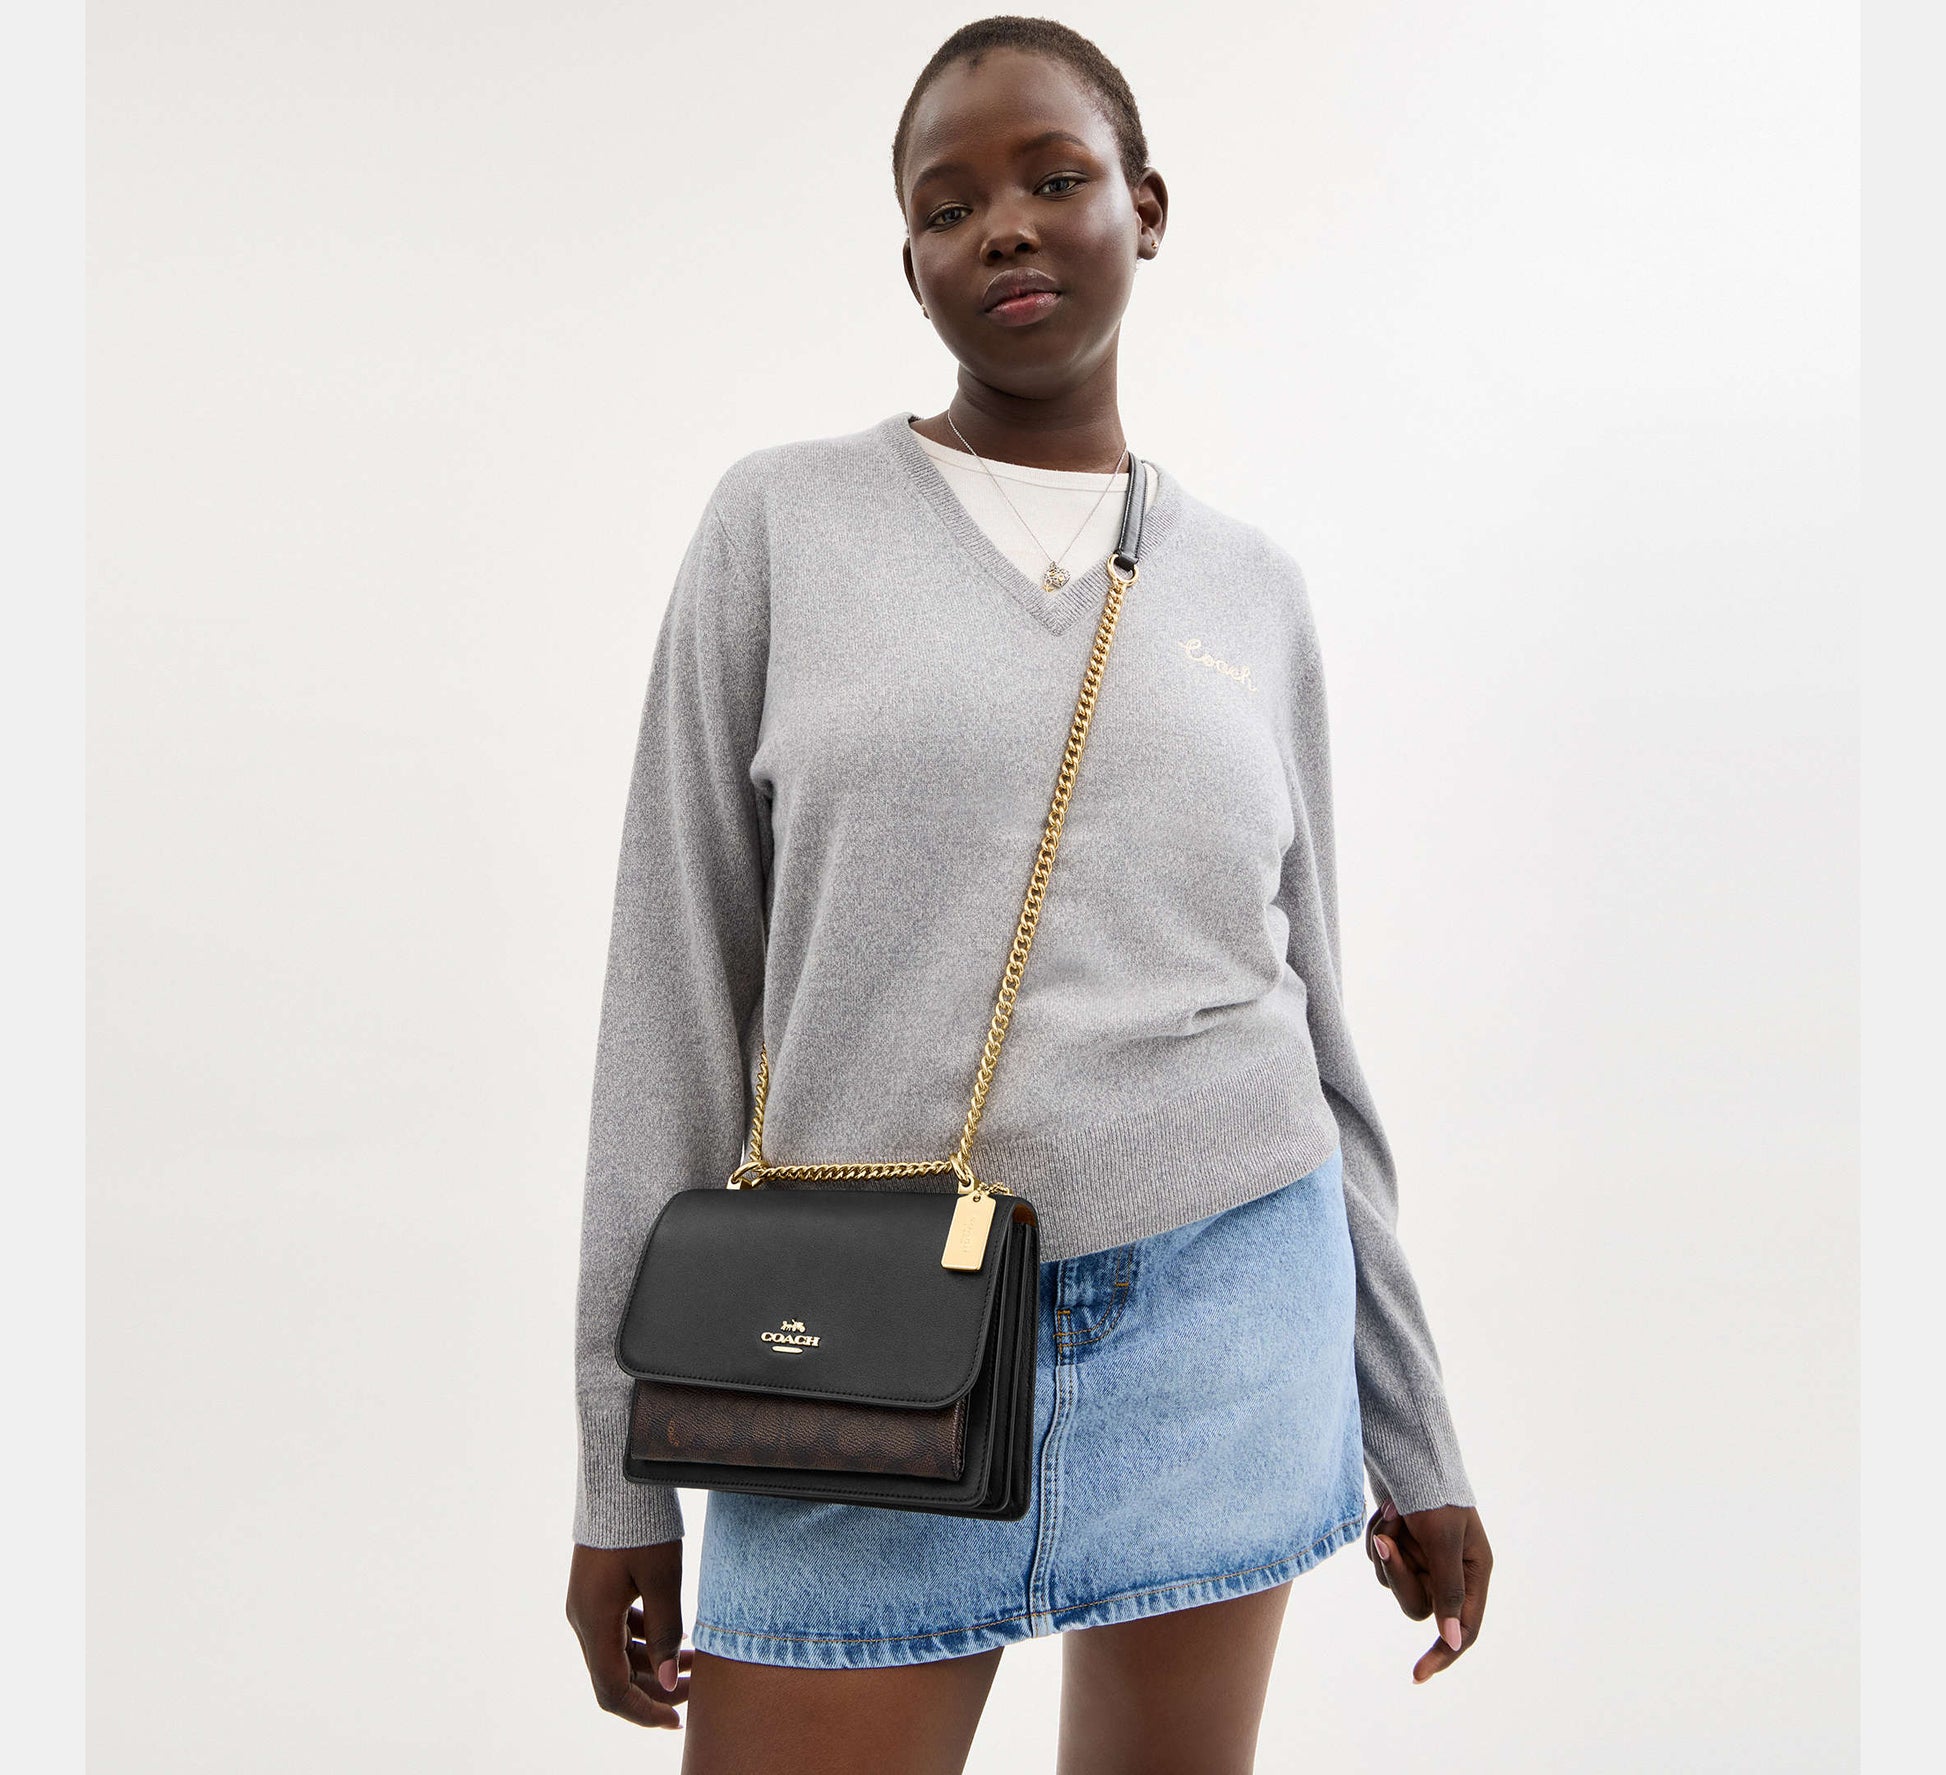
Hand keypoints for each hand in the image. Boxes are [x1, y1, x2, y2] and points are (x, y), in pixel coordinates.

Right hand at [566, 1541, 691, 1727]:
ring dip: (652, 1663)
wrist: (619, 1480)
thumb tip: (671, 1684)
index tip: (677, 1721)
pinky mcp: (596, 1590)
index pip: (612, 1690)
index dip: (644, 1712)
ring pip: (617, 1652)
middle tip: (697, 1690)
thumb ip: (666, 1634)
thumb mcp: (662, 1581)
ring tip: (695, 1661)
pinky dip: (644, 1639)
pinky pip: (617, 1628)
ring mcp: (587, 1604)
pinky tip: (675, 1633)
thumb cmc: (642, 1528)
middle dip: (655, 1688)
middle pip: (615, 1675)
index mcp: (594, 1622)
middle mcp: (584, 1619)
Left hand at [1364, 1499, 1491, 1682]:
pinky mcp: (1400, 1545)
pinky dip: (1376, 1537)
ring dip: (1385, 1547)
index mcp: (1474, 1570)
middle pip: (1417, 1603)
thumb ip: (1450, 1590)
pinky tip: (1384, 1511)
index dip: (1442, 1654)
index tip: (1416, 1675)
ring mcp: (1423, 1558)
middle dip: (1397, 1572)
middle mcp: (1450, 1570)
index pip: (1465, 1628)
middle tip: (1387, 1537)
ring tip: (1392, 1511)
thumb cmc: (1433, 1493)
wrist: (1406, 1451)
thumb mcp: (1443, 1540)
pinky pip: (1379, 1559)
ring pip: (1391, 1580)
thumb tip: (1455, 1640)